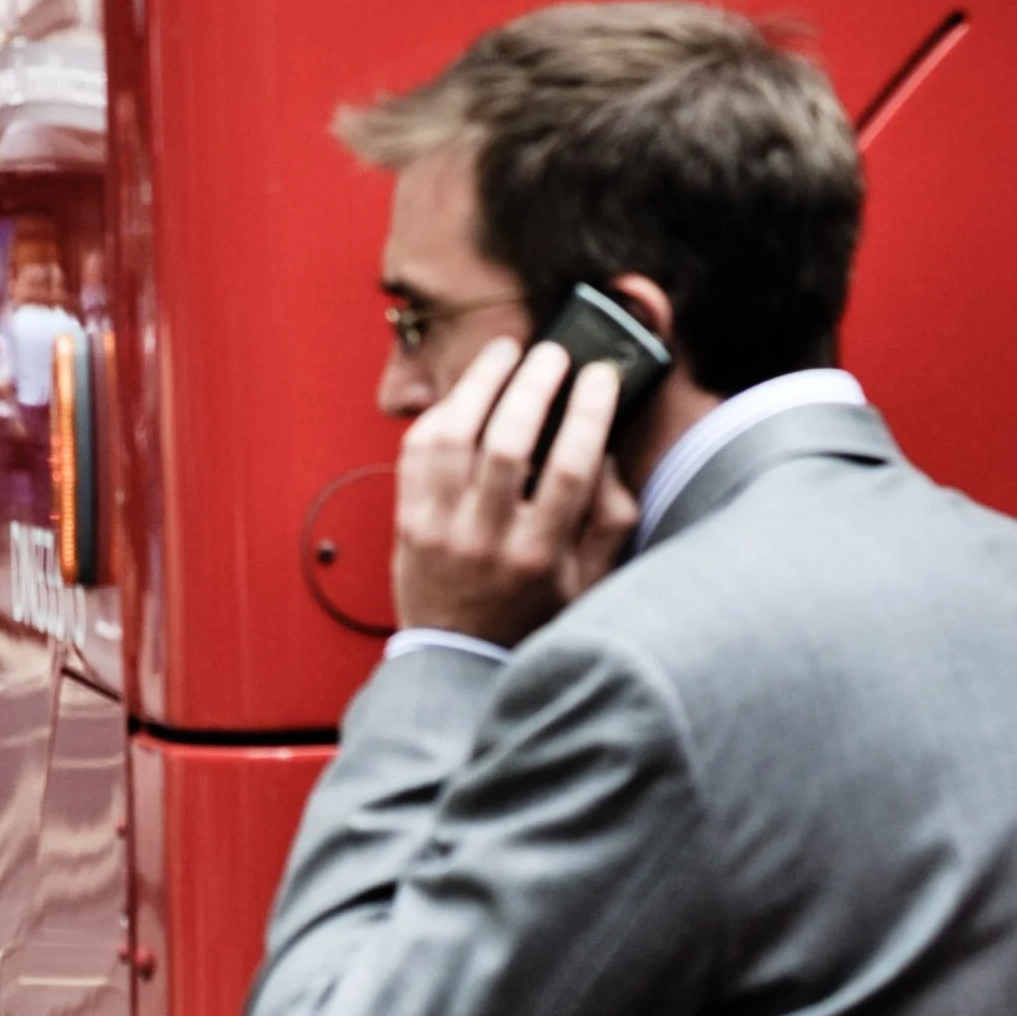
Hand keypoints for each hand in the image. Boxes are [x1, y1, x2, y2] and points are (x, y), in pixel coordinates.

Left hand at [392, 336, 638, 644]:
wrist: (457, 663)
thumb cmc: (532, 616)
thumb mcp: (589, 584)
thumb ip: (609, 521)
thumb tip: (606, 451)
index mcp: (541, 557)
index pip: (568, 470)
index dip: (588, 414)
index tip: (601, 376)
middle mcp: (486, 541)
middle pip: (506, 444)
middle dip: (533, 386)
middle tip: (553, 352)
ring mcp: (439, 530)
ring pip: (452, 438)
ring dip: (481, 384)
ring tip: (507, 353)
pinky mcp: (407, 521)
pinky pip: (416, 452)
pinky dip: (440, 414)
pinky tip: (466, 393)